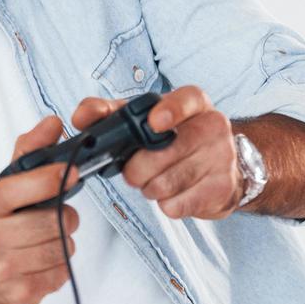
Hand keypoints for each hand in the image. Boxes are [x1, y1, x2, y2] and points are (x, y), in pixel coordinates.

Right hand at [0, 114, 82, 303]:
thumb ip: (26, 156)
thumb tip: (53, 123)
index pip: (19, 188)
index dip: (51, 179)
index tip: (70, 173)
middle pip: (51, 221)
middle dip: (64, 217)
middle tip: (58, 216)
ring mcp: (3, 270)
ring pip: (61, 247)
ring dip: (62, 242)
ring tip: (46, 241)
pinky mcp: (20, 294)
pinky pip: (61, 273)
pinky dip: (58, 267)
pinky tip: (41, 264)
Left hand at [69, 85, 245, 220]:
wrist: (218, 167)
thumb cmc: (172, 138)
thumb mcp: (144, 118)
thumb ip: (108, 113)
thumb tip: (81, 117)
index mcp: (194, 103)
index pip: (187, 99)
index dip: (170, 110)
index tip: (153, 123)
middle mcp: (213, 126)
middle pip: (167, 151)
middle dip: (138, 168)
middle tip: (133, 171)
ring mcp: (222, 157)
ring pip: (168, 182)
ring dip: (149, 187)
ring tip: (153, 180)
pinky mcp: (223, 188)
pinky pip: (178, 204)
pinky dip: (165, 204)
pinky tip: (171, 194)